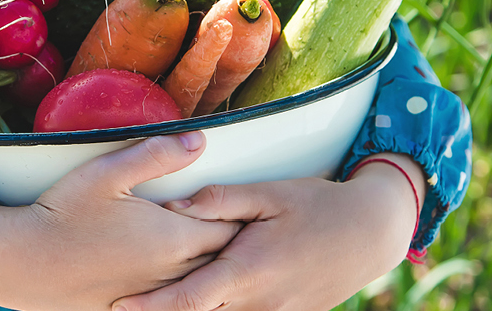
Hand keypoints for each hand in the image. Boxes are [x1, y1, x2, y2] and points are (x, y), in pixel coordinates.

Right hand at [0, 132, 243, 310]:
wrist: (22, 263)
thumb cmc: (62, 214)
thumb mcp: (107, 173)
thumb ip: (156, 155)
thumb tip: (199, 141)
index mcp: (173, 240)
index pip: (228, 229)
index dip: (235, 215)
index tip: (237, 203)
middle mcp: (171, 275)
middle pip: (220, 262)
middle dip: (229, 243)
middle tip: (233, 224)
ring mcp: (153, 297)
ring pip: (200, 286)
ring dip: (207, 267)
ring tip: (211, 251)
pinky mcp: (134, 310)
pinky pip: (172, 302)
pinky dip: (181, 288)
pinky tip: (174, 275)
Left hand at [111, 158, 422, 310]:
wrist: (372, 234)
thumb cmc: (318, 205)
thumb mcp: (270, 193)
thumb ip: (220, 201)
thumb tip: (174, 206)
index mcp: (249, 270)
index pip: (188, 299)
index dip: (151, 307)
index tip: (119, 306)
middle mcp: (260, 303)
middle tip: (125, 303)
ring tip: (157, 303)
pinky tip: (209, 300)